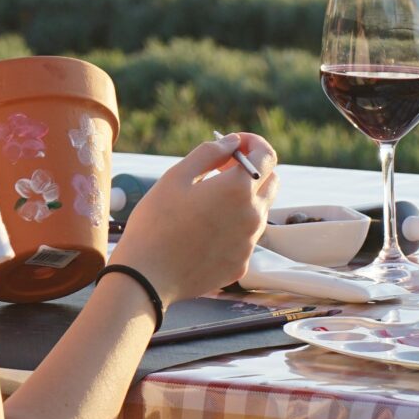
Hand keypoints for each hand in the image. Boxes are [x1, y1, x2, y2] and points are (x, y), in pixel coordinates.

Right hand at [115, 132, 276, 308]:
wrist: (148, 276)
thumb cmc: (156, 222)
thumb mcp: (176, 177)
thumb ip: (209, 154)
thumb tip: (232, 142)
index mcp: (237, 189)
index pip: (267, 156)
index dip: (253, 143)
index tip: (234, 144)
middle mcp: (253, 215)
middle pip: (270, 181)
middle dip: (252, 169)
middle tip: (220, 170)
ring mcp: (249, 242)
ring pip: (259, 209)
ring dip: (243, 198)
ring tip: (207, 202)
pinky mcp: (242, 262)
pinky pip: (246, 236)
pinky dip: (233, 225)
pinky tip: (204, 230)